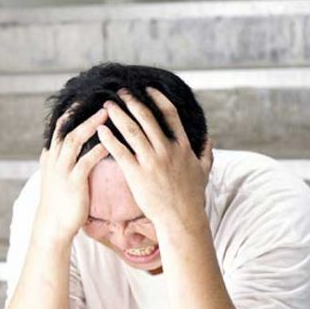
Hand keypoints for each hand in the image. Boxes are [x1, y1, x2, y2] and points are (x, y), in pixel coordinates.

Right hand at [35, 105, 110, 243]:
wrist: (53, 225)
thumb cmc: (61, 201)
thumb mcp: (58, 175)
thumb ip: (65, 159)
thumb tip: (76, 145)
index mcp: (50, 155)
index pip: (60, 126)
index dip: (72, 111)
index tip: (87, 98)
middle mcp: (54, 159)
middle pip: (66, 127)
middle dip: (82, 111)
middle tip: (99, 97)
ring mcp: (62, 170)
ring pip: (74, 139)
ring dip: (91, 124)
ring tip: (107, 112)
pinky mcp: (73, 182)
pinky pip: (86, 161)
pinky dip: (98, 149)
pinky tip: (111, 142)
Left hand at [96, 87, 212, 233]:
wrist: (181, 219)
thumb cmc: (192, 198)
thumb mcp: (204, 172)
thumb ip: (206, 153)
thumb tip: (209, 139)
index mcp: (182, 147)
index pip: (170, 115)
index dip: (158, 99)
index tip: (148, 89)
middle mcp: (166, 150)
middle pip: (147, 118)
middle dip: (132, 102)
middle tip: (121, 92)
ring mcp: (151, 161)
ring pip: (132, 131)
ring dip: (118, 115)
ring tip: (107, 104)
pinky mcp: (137, 174)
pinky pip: (120, 151)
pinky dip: (109, 138)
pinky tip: (100, 129)